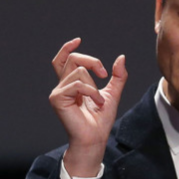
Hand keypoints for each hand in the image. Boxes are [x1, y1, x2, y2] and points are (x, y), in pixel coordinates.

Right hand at [49, 38, 127, 176]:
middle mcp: (62, 86)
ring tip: (99, 101)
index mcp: (72, 84)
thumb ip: (118, 76)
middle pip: (73, 59)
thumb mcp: (113, 93)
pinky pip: (77, 84)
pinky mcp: (57, 99)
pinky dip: (91, 92)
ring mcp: (58, 92)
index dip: (67, 48)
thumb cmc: (101, 120)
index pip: (63, 60)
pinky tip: (96, 103)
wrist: (96, 138)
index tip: (78, 40)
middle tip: (105, 74)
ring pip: (79, 72)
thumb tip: (121, 57)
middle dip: (93, 61)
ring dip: (95, 86)